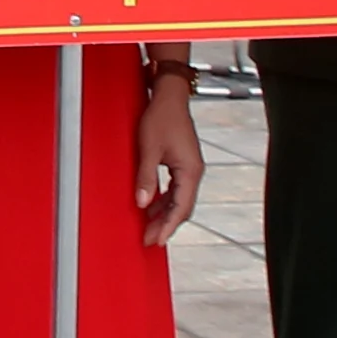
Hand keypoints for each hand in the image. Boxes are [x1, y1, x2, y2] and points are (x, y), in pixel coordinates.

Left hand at [133, 66, 204, 242]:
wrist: (168, 96)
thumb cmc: (160, 118)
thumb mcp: (148, 149)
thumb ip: (146, 177)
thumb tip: (142, 203)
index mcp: (190, 171)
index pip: (181, 208)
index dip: (168, 226)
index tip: (156, 240)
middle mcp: (194, 172)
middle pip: (182, 207)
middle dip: (166, 225)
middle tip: (149, 240)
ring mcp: (189, 168)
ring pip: (179, 199)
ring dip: (164, 214)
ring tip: (149, 228)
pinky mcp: (183, 163)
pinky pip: (175, 189)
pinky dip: (165, 200)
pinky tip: (152, 206)